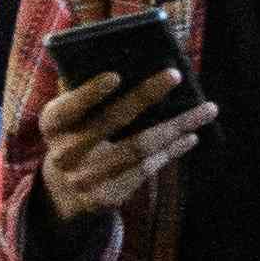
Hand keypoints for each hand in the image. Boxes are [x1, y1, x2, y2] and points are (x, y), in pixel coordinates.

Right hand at [34, 61, 212, 223]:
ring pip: (141, 147)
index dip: (90, 93)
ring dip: (177, 126)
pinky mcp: (110, 196)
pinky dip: (172, 149)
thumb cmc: (75, 137)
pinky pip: (148, 168)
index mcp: (53, 126)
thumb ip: (89, 95)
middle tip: (175, 74)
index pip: (69, 107)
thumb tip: (134, 64)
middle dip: (145, 95)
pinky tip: (191, 135)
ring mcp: (88, 178)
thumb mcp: (70, 118)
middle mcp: (66, 153)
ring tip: (206, 109)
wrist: (64, 193)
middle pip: (112, 121)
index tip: (116, 75)